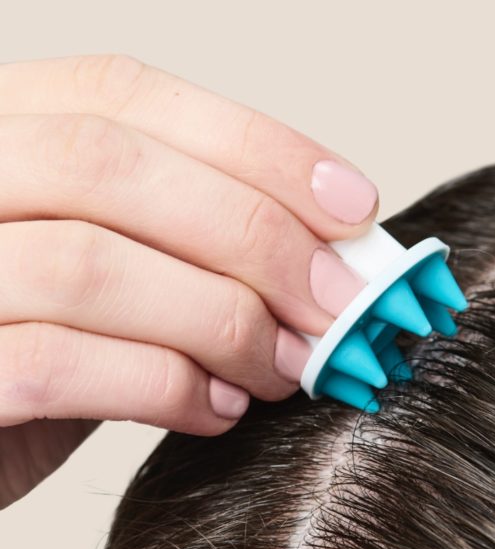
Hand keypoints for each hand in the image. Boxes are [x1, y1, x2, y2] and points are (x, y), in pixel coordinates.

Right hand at [0, 55, 377, 507]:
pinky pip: (57, 365)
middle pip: (112, 165)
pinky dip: (167, 387)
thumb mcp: (113, 275)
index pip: (124, 95)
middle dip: (258, 239)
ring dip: (225, 323)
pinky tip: (220, 410)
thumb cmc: (41, 350)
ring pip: (91, 265)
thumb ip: (187, 248)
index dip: (255, 146)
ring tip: (286, 369)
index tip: (355, 208)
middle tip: (341, 306)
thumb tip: (325, 257)